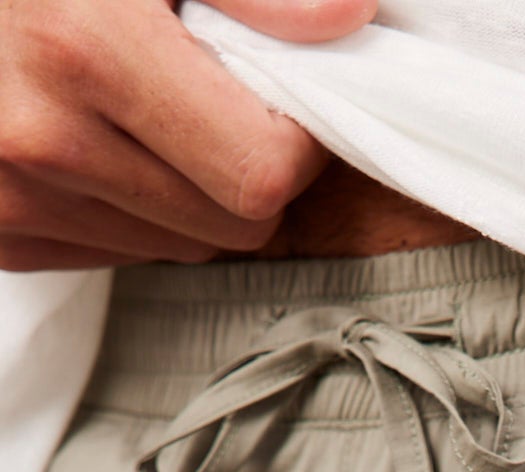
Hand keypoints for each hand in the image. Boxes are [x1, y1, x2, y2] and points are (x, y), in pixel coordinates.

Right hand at [0, 0, 376, 270]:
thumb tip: (348, 16)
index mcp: (84, 49)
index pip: (261, 174)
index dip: (294, 138)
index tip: (275, 91)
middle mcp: (42, 140)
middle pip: (234, 227)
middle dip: (247, 168)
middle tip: (210, 94)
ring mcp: (12, 199)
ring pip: (179, 247)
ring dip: (187, 192)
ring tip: (137, 106)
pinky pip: (115, 252)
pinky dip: (126, 207)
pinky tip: (91, 135)